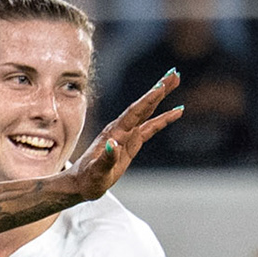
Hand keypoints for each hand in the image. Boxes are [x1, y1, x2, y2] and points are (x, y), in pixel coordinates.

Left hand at [66, 70, 182, 199]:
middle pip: (143, 105)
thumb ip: (106, 159)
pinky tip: (176, 111)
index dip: (148, 100)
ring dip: (161, 96)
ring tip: (175, 80)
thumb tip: (114, 144)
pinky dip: (164, 119)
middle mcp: (121, 129)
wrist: (81, 183)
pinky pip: (151, 127)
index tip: (161, 86)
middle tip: (174, 73)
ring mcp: (127, 134)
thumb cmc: (88, 179)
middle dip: (159, 90)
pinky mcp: (132, 142)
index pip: (134, 112)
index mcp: (114, 133)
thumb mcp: (97, 171)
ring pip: (148, 111)